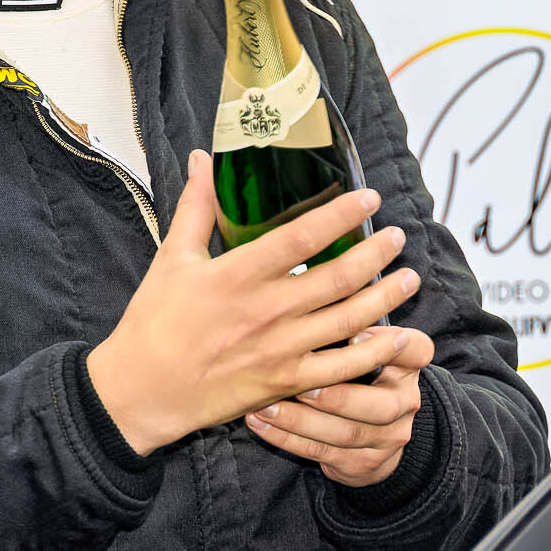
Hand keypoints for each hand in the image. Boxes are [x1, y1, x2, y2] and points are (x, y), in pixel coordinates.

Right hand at [87, 150, 420, 455]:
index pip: (302, 237)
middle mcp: (265, 312)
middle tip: (400, 238)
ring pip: (347, 322)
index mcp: (237, 275)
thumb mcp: (173, 258)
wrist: (141, 391)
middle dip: (377, 256)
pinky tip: (395, 338)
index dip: (342, 215)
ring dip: (385, 299)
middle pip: (337, 279)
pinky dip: (372, 353)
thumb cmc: (153, 322)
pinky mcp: (284, 383)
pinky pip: (340, 370)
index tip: (371, 198)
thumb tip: (201, 159)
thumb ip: (195, 206)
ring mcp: (279, 351)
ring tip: (409, 279)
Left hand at [246, 326, 434, 486]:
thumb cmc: (357, 371)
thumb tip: (310, 280)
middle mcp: (405, 402)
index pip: (416, 350)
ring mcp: (387, 437)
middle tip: (300, 382)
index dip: (392, 344)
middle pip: (381, 404)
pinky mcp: (363, 464)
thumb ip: (350, 320)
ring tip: (266, 405)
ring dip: (301, 419)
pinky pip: (322, 452)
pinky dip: (287, 438)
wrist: (374, 435)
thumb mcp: (367, 344)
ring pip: (346, 433)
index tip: (356, 331)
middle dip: (337, 395)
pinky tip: (259, 422)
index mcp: (408, 365)